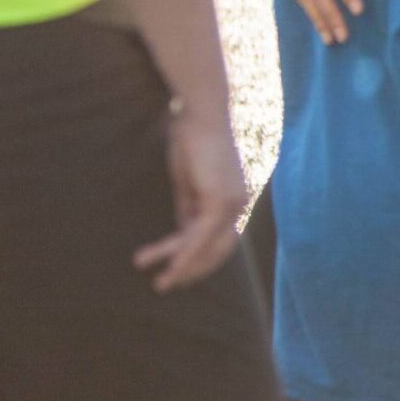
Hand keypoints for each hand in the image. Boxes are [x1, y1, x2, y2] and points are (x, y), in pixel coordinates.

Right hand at [134, 104, 247, 291]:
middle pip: (219, 251)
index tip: (175, 272)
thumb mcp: (188, 182)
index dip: (199, 259)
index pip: (220, 240)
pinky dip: (185, 254)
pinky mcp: (221, 199)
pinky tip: (170, 268)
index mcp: (234, 199)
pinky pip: (202, 236)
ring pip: (208, 247)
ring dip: (182, 267)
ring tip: (159, 282)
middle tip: (167, 286)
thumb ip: (189, 208)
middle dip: (193, 271)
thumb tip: (183, 233)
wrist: (199, 114)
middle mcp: (239, 203)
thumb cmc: (191, 141)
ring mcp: (234, 202)